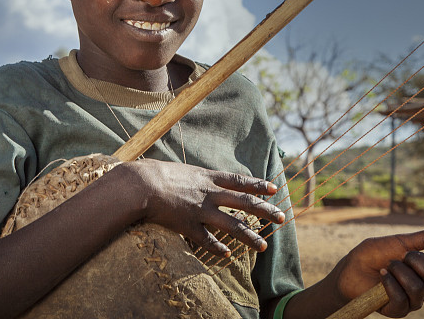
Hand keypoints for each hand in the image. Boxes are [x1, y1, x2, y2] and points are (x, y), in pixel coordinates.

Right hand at [121, 159, 285, 255]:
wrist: (141, 185)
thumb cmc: (156, 173)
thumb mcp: (183, 170)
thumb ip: (196, 177)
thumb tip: (202, 179)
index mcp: (208, 177)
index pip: (240, 181)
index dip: (258, 185)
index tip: (273, 188)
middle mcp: (210, 194)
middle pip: (244, 203)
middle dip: (265, 210)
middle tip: (282, 217)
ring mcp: (201, 211)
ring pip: (232, 226)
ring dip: (250, 237)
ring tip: (263, 246)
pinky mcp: (188, 226)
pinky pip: (207, 240)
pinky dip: (217, 247)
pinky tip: (228, 254)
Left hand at [333, 223, 423, 317]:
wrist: (352, 268)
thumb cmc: (376, 253)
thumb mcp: (402, 241)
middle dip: (418, 262)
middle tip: (403, 256)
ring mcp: (415, 300)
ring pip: (419, 288)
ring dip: (400, 271)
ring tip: (388, 266)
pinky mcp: (399, 310)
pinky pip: (403, 299)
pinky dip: (390, 283)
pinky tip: (382, 276)